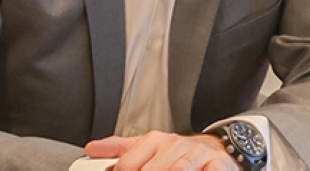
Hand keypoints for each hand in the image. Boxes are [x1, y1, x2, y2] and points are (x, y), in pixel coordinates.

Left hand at [84, 131, 239, 170]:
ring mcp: (197, 155)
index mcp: (155, 141)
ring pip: (177, 169)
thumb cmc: (178, 154)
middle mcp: (175, 145)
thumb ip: (120, 149)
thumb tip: (92, 148)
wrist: (217, 150)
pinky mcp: (217, 163)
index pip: (128, 164)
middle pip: (151, 170)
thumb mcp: (148, 148)